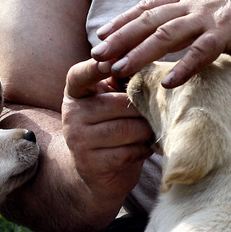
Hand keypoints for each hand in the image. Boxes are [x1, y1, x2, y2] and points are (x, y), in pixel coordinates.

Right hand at [61, 59, 153, 202]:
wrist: (99, 172)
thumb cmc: (113, 126)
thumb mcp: (112, 100)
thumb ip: (122, 80)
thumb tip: (144, 59)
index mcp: (76, 93)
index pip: (80, 75)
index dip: (94, 68)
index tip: (110, 63)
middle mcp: (71, 115)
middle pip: (118, 104)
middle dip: (143, 109)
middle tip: (158, 112)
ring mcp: (77, 141)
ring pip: (126, 130)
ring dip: (146, 131)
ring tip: (152, 130)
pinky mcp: (89, 164)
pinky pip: (127, 152)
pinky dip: (142, 150)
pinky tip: (144, 148)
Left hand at [90, 0, 230, 88]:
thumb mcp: (223, 10)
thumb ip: (202, 25)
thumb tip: (190, 45)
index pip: (149, 6)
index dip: (123, 20)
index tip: (102, 34)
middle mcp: (195, 3)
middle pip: (148, 20)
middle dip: (120, 39)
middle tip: (96, 57)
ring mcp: (211, 17)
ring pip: (166, 34)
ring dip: (140, 53)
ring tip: (119, 71)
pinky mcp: (230, 31)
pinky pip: (201, 51)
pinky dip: (183, 67)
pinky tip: (167, 82)